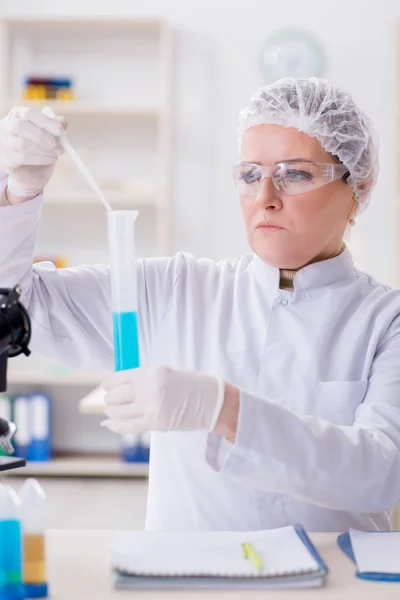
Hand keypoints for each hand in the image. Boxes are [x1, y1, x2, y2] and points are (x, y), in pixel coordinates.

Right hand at [0, 106, 66, 198]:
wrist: (31, 172)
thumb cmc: (40, 148)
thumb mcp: (49, 135)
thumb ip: (55, 126)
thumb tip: (62, 123)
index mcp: (18, 115)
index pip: (29, 113)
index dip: (45, 121)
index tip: (61, 130)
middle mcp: (7, 127)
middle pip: (21, 126)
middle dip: (43, 136)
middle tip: (58, 145)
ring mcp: (5, 143)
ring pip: (23, 144)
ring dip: (44, 149)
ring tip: (57, 153)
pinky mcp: (7, 159)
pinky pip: (23, 158)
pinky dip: (41, 158)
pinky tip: (51, 159)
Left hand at [101, 366, 225, 433]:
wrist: (209, 400)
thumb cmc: (189, 384)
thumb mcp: (165, 373)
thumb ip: (145, 378)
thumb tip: (122, 385)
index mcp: (151, 371)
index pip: (120, 378)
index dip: (109, 384)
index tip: (105, 387)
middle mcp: (148, 387)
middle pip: (116, 395)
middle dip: (109, 399)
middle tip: (108, 401)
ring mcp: (151, 406)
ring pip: (119, 411)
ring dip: (111, 412)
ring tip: (109, 412)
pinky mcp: (155, 422)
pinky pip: (129, 426)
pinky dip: (116, 426)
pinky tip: (111, 425)